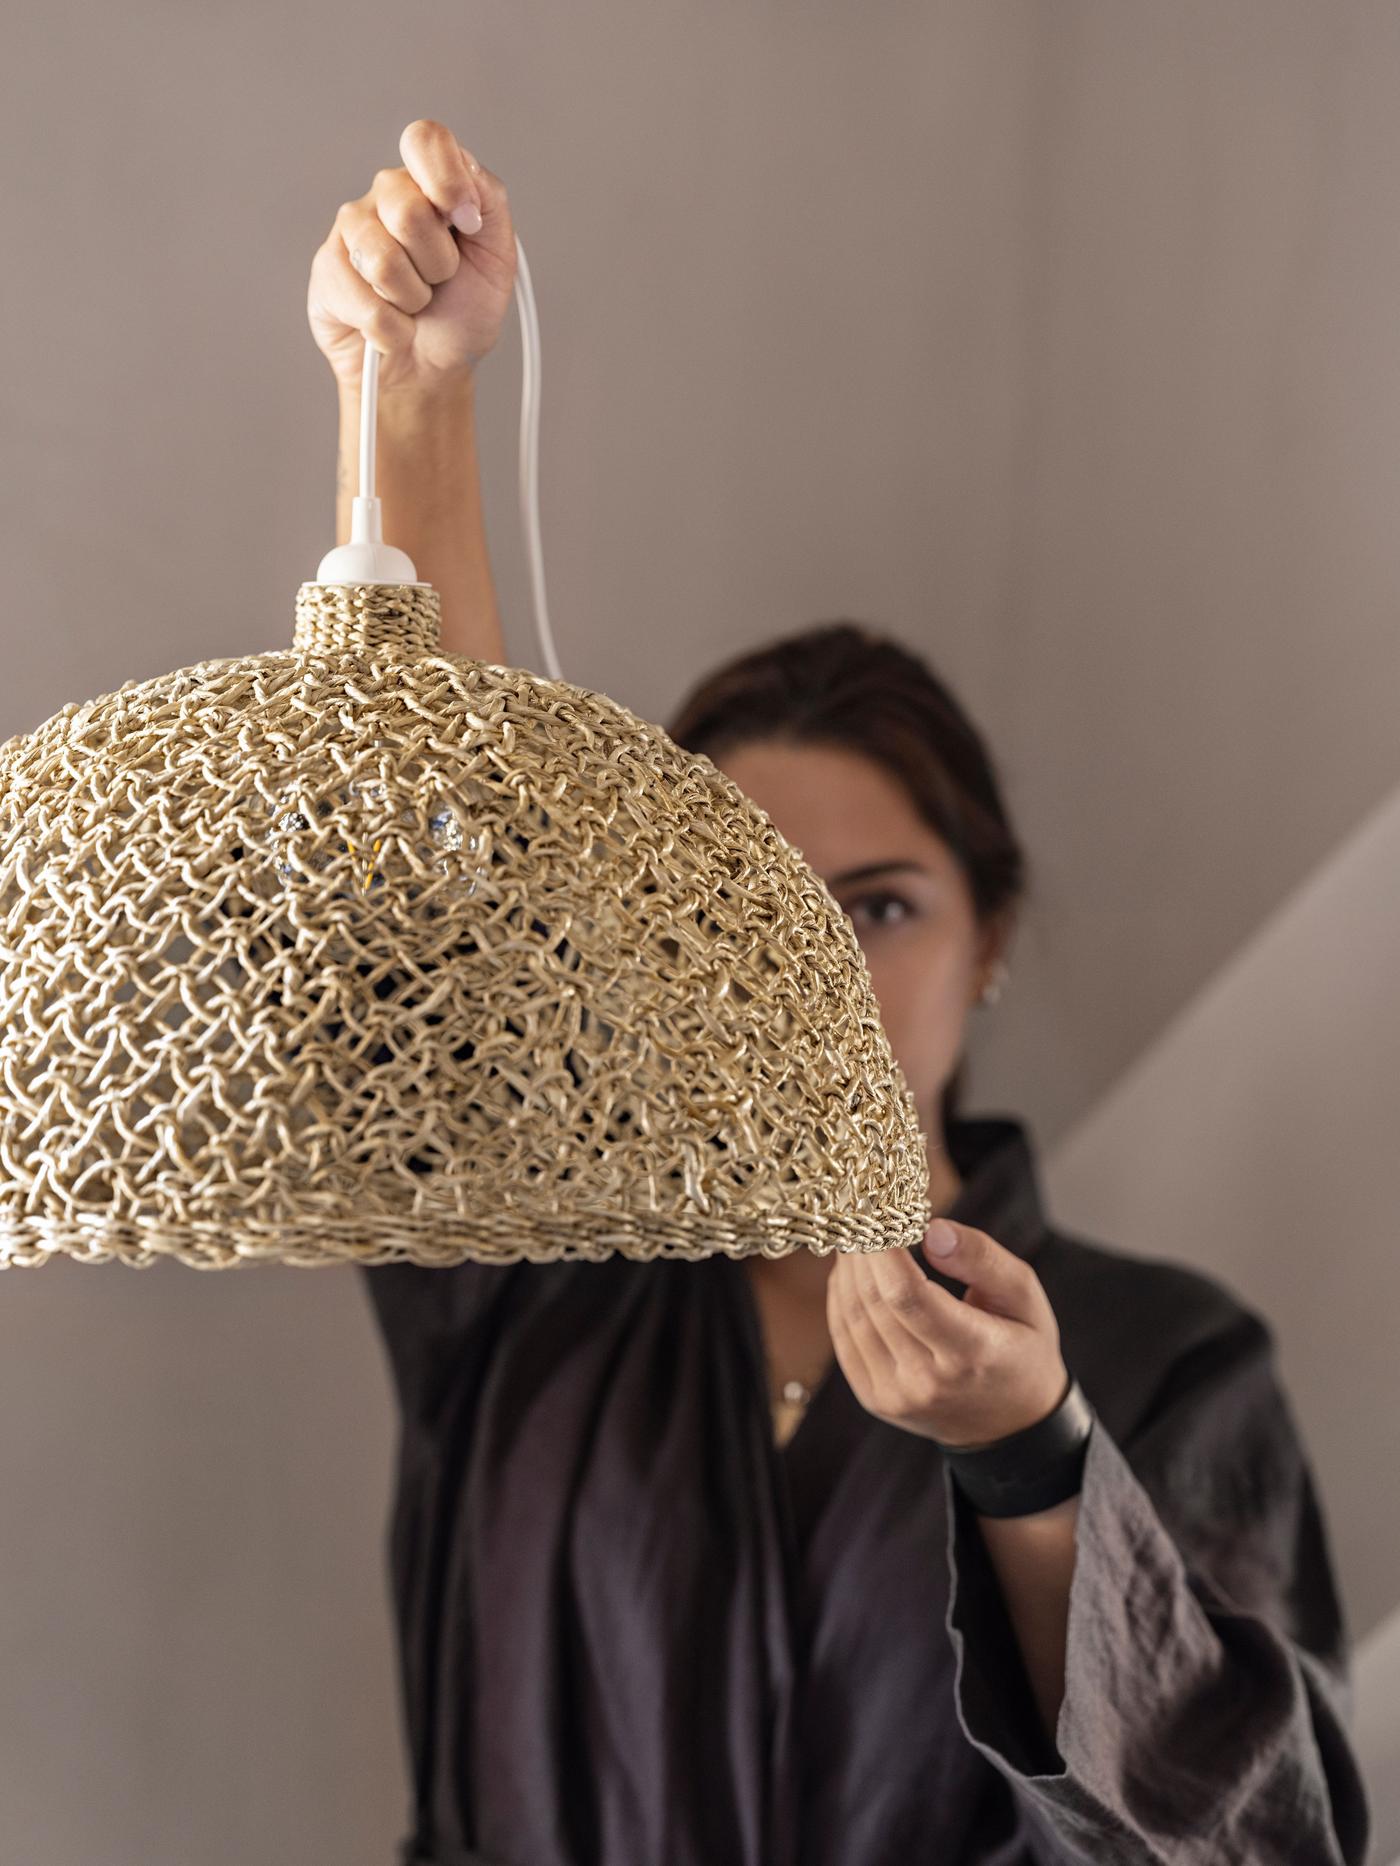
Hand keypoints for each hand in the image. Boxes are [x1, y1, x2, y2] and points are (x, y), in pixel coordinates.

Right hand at [307, 119, 516, 396]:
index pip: (425, 140)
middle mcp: (385, 195)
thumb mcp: (498, 258)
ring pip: (384, 261)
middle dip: (439, 263)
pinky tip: (391, 326)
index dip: (446, 178)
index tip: (467, 222)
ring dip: (414, 300)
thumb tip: (462, 186)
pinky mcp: (327, 272)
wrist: (433, 369)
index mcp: (428, 182)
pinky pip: (365, 303)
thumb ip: (489, 202)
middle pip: (408, 209)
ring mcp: (351, 231)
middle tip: (440, 280)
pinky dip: (391, 330)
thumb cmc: (463, 312)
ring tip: (415, 304)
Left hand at [827, 1218, 1068, 1447]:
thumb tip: (931, 1230)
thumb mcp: (1025, 1295)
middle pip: (874, 1302)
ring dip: (847, 1272)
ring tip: (856, 1239)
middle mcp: (928, 1381)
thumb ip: (981, 1258)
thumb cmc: (1022, 1347)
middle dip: (861, 1251)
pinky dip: (841, 1300)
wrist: (1012, 1422)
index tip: (876, 1211)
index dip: (882, 1249)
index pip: (907, 1295)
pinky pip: (843, 1340)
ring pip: (852, 1317)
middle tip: (861, 1214)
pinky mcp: (876, 1400)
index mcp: (971, 1352)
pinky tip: (851, 1275)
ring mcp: (897, 1396)